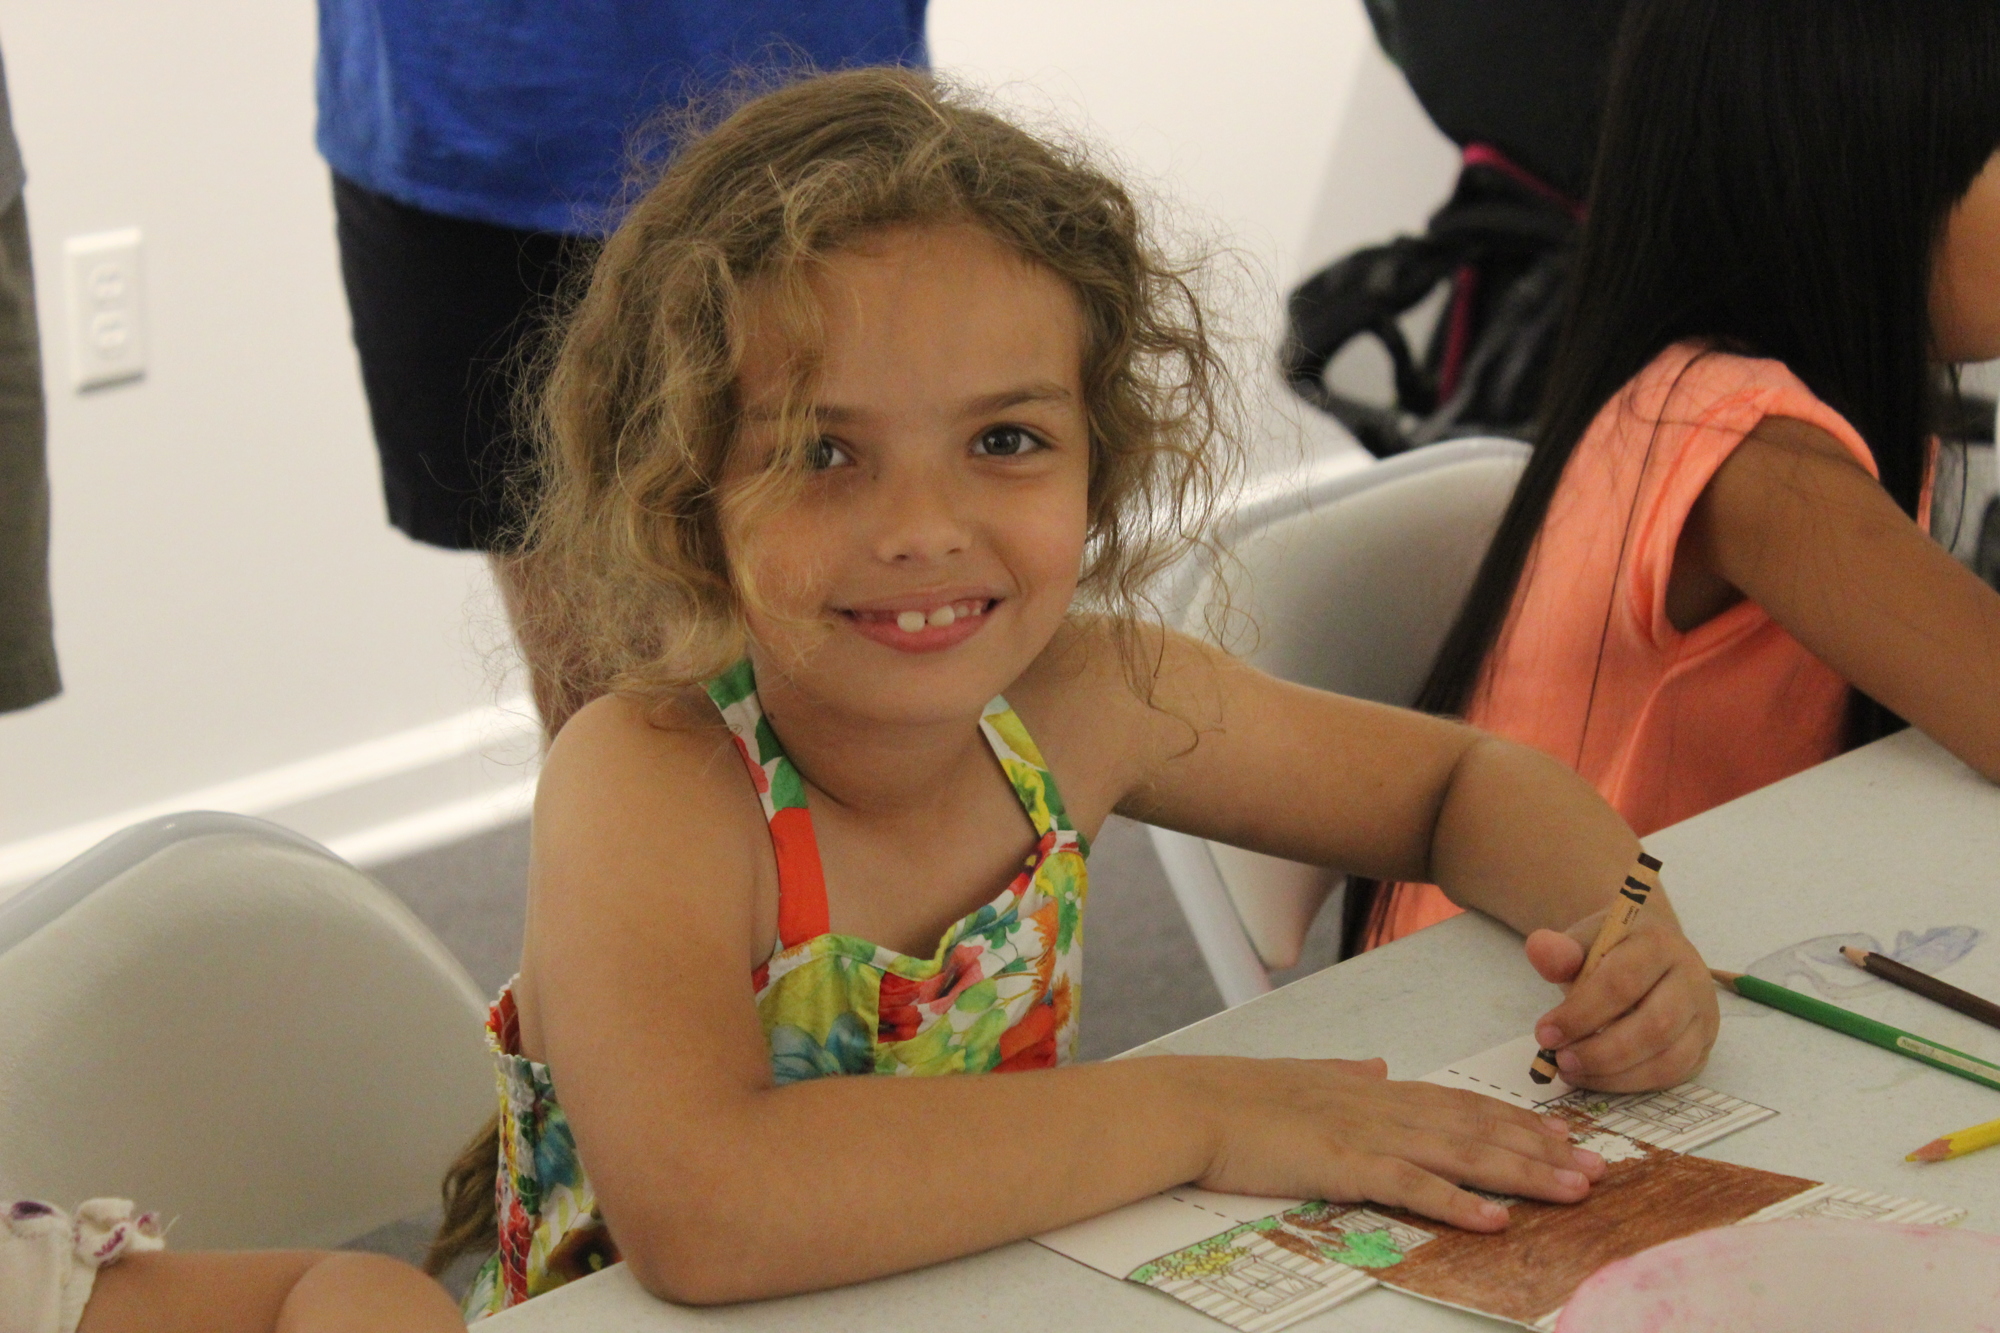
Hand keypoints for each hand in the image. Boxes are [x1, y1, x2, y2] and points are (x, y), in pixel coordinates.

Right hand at [1191, 1056, 1605, 1232]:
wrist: (1193, 1105)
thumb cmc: (1237, 1098)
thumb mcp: (1303, 1074)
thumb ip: (1345, 1072)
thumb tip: (1374, 1066)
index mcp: (1374, 1089)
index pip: (1463, 1103)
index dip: (1518, 1121)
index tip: (1564, 1136)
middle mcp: (1383, 1105)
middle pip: (1479, 1127)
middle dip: (1543, 1149)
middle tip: (1598, 1168)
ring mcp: (1367, 1135)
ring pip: (1462, 1153)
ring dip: (1524, 1172)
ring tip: (1573, 1190)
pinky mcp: (1344, 1165)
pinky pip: (1412, 1187)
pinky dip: (1457, 1203)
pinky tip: (1495, 1220)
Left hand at [1526, 909, 1718, 1091]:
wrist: (1648, 953)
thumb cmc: (1611, 951)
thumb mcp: (1583, 941)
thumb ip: (1561, 950)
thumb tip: (1539, 951)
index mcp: (1658, 944)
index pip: (1622, 983)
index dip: (1581, 1013)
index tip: (1544, 1034)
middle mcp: (1691, 979)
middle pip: (1655, 1026)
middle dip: (1601, 1051)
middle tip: (1561, 1060)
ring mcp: (1703, 1016)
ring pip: (1669, 1058)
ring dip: (1615, 1074)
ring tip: (1573, 1071)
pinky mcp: (1703, 1045)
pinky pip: (1673, 1075)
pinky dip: (1631, 1083)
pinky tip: (1598, 1077)